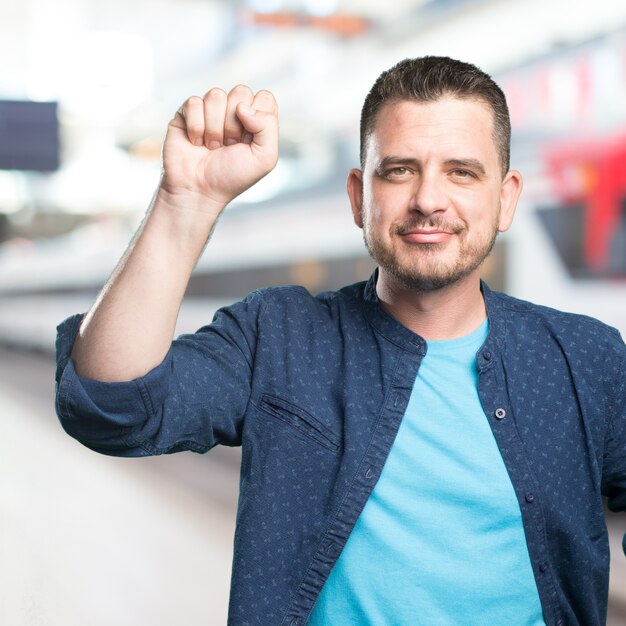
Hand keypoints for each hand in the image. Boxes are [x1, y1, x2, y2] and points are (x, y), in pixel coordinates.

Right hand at [159, 85, 278, 212]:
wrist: (199, 191)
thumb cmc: (232, 178)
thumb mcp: (264, 158)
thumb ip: (268, 126)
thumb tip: (243, 106)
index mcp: (256, 121)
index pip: (264, 97)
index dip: (258, 117)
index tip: (249, 141)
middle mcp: (234, 113)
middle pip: (241, 91)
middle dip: (235, 124)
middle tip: (229, 145)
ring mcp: (210, 111)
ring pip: (216, 95)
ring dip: (214, 128)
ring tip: (212, 146)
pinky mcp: (187, 113)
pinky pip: (193, 102)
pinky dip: (196, 127)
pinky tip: (196, 142)